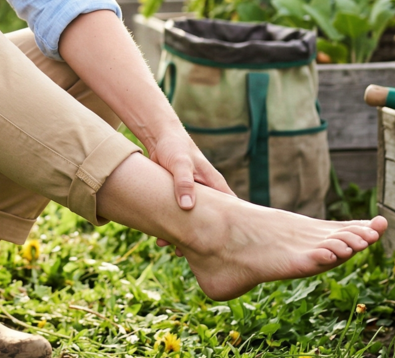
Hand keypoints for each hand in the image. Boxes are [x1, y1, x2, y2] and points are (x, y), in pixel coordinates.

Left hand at [149, 129, 235, 250]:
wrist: (159, 139)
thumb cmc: (175, 147)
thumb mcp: (179, 163)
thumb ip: (184, 183)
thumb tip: (188, 207)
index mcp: (214, 185)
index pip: (233, 210)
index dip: (235, 228)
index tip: (235, 247)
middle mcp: (208, 194)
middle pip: (212, 222)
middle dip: (207, 238)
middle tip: (200, 256)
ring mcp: (194, 197)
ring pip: (193, 222)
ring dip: (186, 236)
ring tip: (177, 252)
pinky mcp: (179, 198)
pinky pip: (178, 218)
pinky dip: (172, 228)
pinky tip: (162, 241)